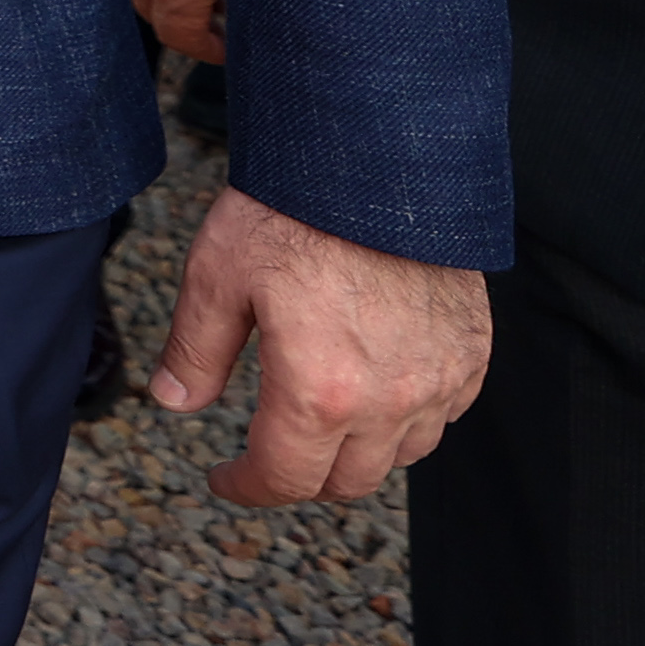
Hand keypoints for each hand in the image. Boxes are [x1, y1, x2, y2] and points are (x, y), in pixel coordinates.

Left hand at [150, 187, 489, 503]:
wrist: (376, 158)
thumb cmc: (291, 211)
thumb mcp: (216, 277)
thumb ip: (194, 352)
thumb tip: (173, 403)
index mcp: (319, 391)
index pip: (285, 478)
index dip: (248, 487)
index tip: (226, 479)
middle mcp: (389, 400)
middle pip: (346, 481)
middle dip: (300, 476)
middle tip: (268, 454)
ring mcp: (439, 379)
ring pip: (400, 455)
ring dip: (358, 453)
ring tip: (321, 425)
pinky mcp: (472, 353)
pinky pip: (444, 414)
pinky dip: (410, 418)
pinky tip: (378, 390)